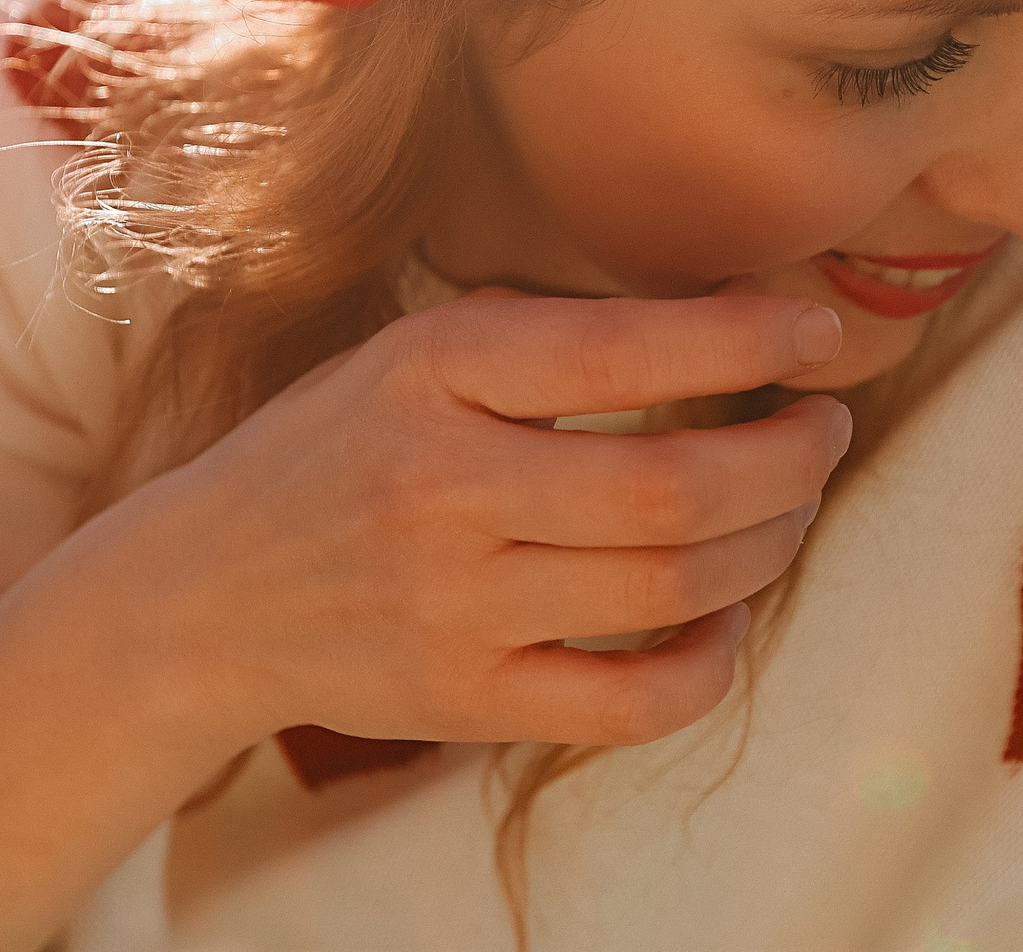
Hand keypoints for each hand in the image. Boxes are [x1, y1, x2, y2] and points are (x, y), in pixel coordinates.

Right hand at [100, 293, 851, 753]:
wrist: (199, 595)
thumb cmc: (335, 449)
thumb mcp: (413, 353)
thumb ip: (548, 335)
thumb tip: (733, 318)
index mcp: (431, 373)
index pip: (624, 352)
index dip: (748, 342)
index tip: (819, 334)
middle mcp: (442, 489)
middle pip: (674, 485)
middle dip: (789, 455)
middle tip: (823, 429)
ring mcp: (454, 609)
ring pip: (673, 587)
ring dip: (771, 542)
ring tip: (790, 503)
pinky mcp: (465, 703)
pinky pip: (632, 703)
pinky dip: (709, 662)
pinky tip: (725, 613)